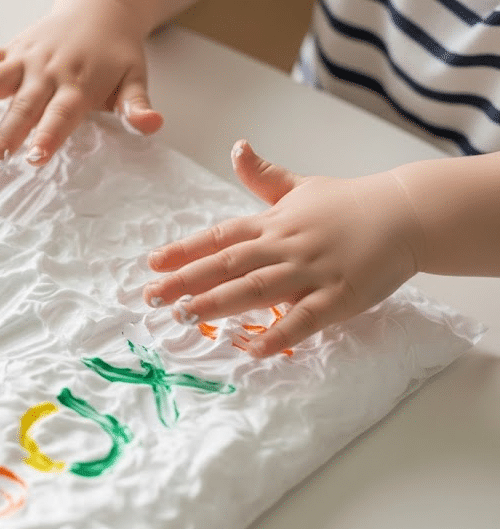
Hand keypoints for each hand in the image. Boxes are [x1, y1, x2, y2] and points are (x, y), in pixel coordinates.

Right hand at [0, 1, 163, 170]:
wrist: (101, 8)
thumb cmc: (117, 53)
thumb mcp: (134, 78)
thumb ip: (137, 105)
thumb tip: (151, 125)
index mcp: (78, 85)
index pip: (61, 115)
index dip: (47, 136)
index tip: (34, 157)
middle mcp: (47, 72)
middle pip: (23, 106)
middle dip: (7, 133)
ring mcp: (25, 60)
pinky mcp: (11, 51)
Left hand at [142, 140, 424, 356]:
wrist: (408, 212)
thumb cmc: (350, 203)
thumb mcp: (301, 186)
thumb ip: (263, 176)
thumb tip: (237, 147)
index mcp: (273, 223)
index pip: (220, 237)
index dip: (185, 250)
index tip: (152, 263)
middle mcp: (285, 245)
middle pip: (228, 263)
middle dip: (187, 280)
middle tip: (153, 296)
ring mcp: (311, 271)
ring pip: (257, 288)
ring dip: (219, 302)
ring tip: (185, 315)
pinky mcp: (340, 295)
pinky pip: (304, 319)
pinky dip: (278, 334)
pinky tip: (252, 349)